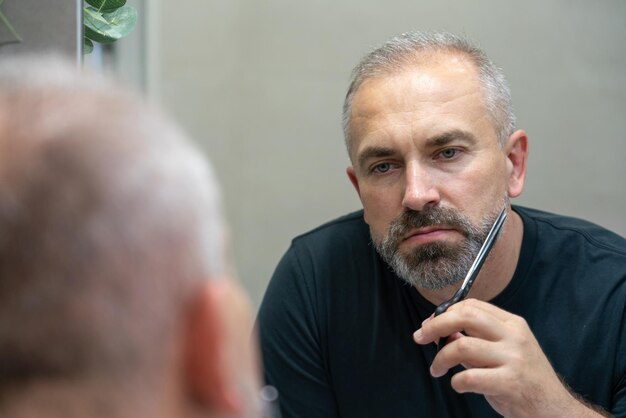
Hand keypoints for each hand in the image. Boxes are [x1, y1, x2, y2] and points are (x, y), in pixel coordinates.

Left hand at [413, 299, 606, 417]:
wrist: (556, 410)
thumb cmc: (525, 380)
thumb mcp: (504, 352)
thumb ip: (476, 340)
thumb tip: (443, 332)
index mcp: (512, 324)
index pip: (471, 305)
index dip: (444, 313)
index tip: (429, 326)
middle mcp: (514, 336)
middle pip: (464, 316)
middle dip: (435, 326)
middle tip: (420, 338)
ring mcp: (514, 358)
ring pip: (462, 346)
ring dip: (441, 358)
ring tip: (437, 369)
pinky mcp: (511, 383)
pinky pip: (469, 377)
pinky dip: (456, 382)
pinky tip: (459, 386)